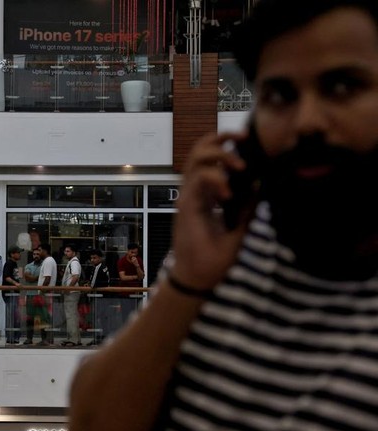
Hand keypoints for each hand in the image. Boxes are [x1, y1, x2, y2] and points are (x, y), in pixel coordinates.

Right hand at [170, 132, 249, 289]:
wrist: (201, 277)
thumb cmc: (216, 256)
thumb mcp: (240, 227)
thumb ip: (248, 206)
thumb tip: (262, 185)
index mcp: (207, 194)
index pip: (211, 157)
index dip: (226, 143)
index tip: (247, 140)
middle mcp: (196, 191)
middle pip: (199, 150)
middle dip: (221, 136)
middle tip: (242, 137)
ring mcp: (189, 196)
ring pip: (195, 158)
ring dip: (219, 155)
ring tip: (239, 166)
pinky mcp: (186, 205)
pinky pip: (198, 179)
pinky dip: (216, 179)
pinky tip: (228, 193)